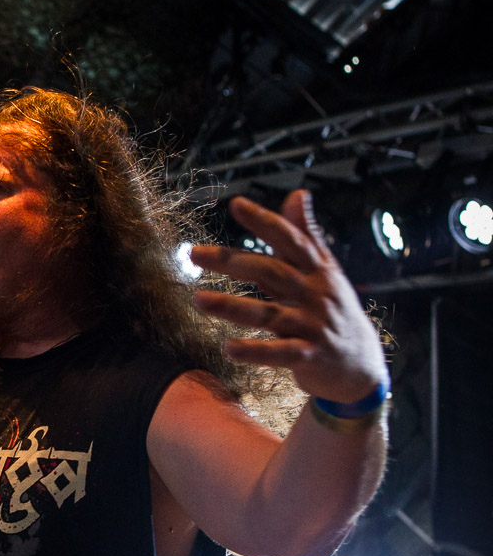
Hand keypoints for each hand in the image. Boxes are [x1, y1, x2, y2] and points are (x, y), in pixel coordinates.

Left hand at [190, 190, 387, 402]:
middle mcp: (315, 294)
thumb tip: (298, 193)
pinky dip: (256, 351)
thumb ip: (305, 234)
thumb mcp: (324, 270)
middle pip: (270, 272)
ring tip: (198, 300)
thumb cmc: (333, 308)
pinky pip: (280, 353)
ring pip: (269, 314)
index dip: (264, 222)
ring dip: (232, 307)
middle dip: (232, 261)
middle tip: (194, 253)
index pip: (290, 240)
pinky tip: (228, 348)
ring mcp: (314, 325)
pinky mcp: (310, 356)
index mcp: (317, 270)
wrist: (360, 363)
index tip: (235, 204)